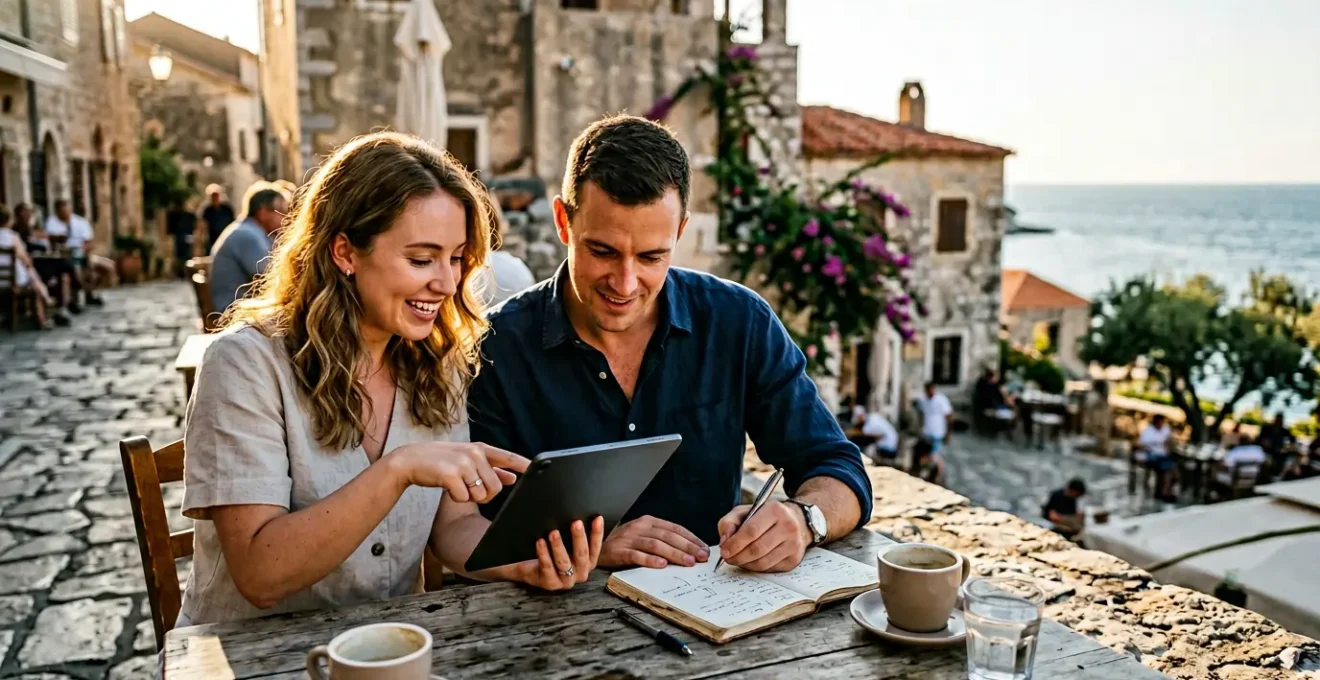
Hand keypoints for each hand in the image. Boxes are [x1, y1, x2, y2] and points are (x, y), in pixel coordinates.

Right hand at [391, 442, 529, 502]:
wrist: (410, 460)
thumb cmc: (441, 462)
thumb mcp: (467, 460)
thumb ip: (491, 468)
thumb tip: (513, 478)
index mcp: (480, 449)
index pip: (507, 457)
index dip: (523, 465)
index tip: (537, 470)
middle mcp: (474, 454)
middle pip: (495, 487)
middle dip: (485, 495)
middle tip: (469, 488)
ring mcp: (462, 464)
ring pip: (481, 495)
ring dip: (469, 497)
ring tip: (457, 484)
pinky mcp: (450, 475)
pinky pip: (464, 498)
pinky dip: (457, 498)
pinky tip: (447, 487)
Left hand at [504, 517, 604, 590]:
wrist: (532, 570)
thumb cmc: (553, 553)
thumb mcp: (567, 545)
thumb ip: (576, 535)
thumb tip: (582, 514)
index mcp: (588, 563)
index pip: (595, 547)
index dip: (597, 533)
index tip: (597, 518)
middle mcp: (580, 573)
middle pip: (581, 554)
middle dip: (579, 537)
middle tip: (576, 523)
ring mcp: (565, 581)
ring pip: (563, 562)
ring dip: (559, 546)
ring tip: (554, 532)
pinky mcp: (550, 583)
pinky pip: (547, 567)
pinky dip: (543, 553)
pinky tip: (540, 542)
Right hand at [598, 515, 708, 568]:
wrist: (593, 544)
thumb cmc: (623, 543)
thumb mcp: (643, 535)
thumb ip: (662, 540)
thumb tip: (689, 551)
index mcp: (648, 521)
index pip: (675, 529)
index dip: (691, 539)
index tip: (704, 549)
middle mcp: (639, 527)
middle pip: (668, 536)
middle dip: (687, 547)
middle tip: (701, 557)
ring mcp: (628, 538)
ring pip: (655, 545)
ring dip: (674, 553)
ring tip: (688, 562)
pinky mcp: (618, 551)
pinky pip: (636, 555)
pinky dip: (650, 560)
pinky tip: (662, 565)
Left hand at [716, 501, 811, 572]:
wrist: (795, 521)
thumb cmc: (765, 516)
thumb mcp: (745, 511)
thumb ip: (729, 522)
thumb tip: (724, 541)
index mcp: (775, 510)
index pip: (752, 530)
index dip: (735, 543)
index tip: (724, 551)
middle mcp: (788, 527)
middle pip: (757, 549)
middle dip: (738, 556)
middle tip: (727, 558)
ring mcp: (793, 545)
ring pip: (763, 562)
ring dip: (745, 564)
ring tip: (737, 559)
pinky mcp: (794, 559)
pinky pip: (769, 568)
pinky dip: (756, 568)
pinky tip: (750, 561)